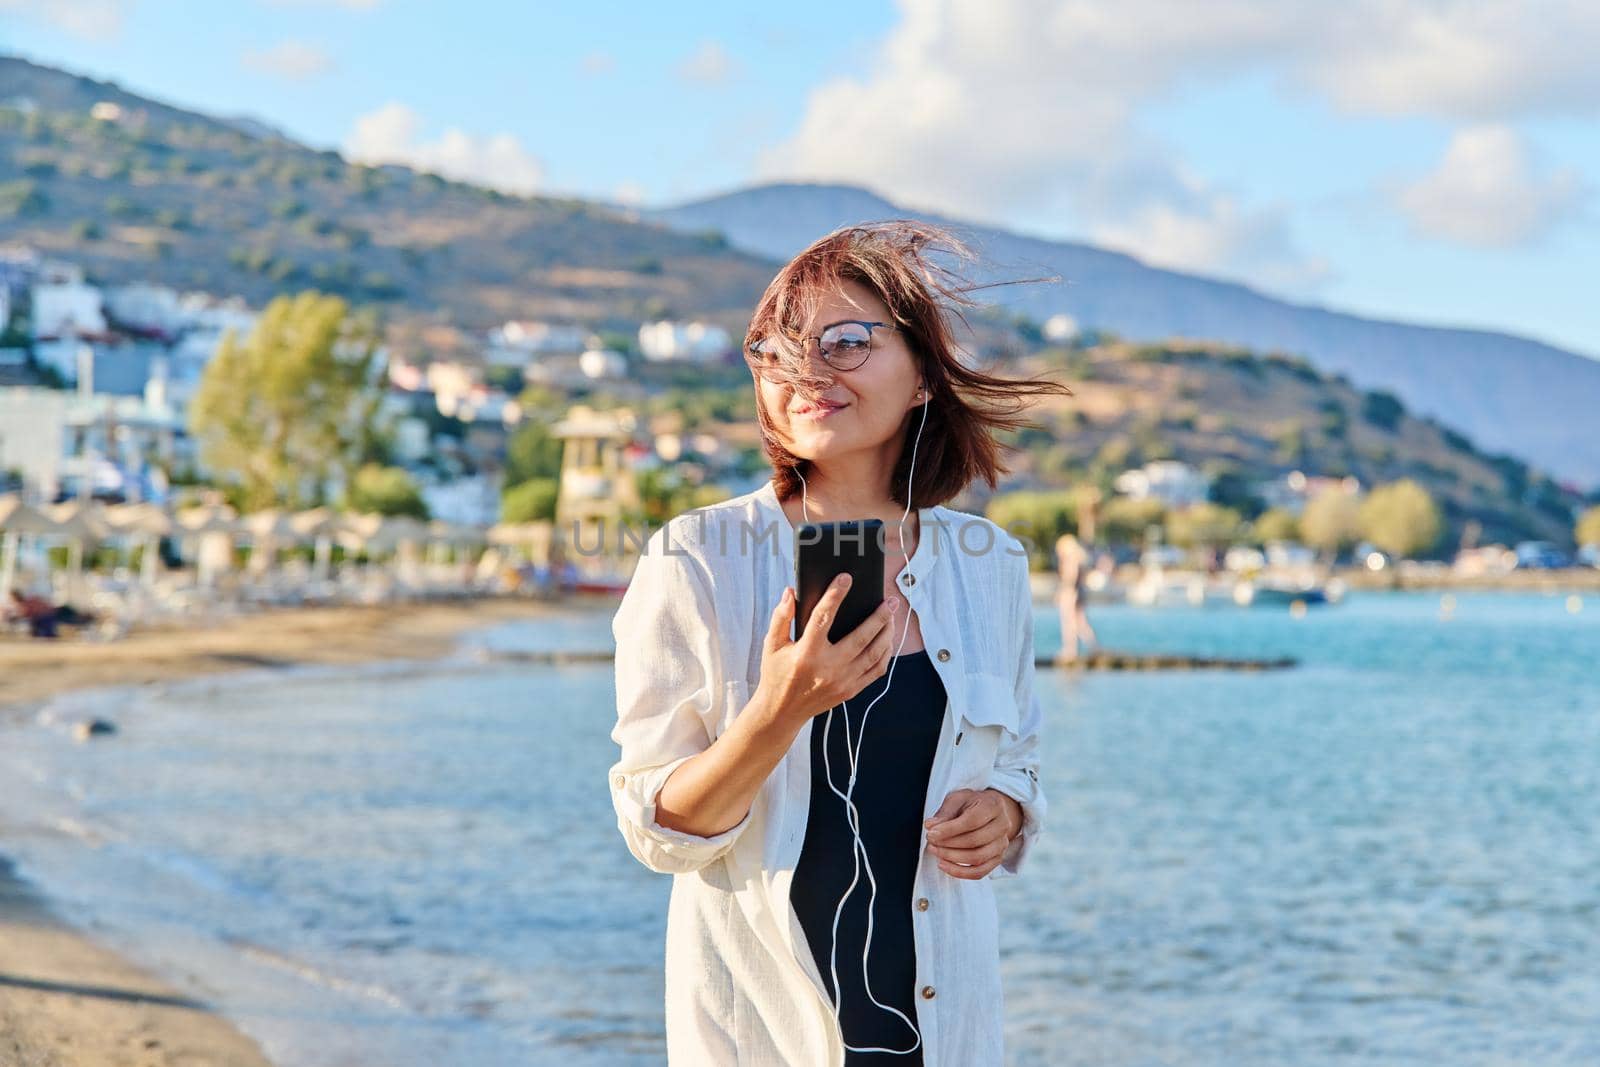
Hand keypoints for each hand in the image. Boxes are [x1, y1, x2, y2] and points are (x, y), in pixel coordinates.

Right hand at [756, 573, 901, 727]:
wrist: (782, 712)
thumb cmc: (776, 674)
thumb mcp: (772, 645)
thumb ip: (781, 617)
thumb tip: (790, 592)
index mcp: (806, 653)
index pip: (823, 617)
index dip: (835, 595)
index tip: (846, 578)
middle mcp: (828, 668)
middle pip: (862, 636)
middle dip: (880, 615)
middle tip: (890, 600)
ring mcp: (842, 681)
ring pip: (875, 653)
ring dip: (887, 633)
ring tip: (892, 616)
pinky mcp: (851, 690)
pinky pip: (876, 670)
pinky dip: (885, 654)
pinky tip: (887, 640)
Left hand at [923, 788, 1021, 878]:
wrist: (991, 812)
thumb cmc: (972, 804)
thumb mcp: (957, 799)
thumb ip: (945, 813)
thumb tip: (931, 826)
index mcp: (993, 805)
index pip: (972, 820)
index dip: (950, 829)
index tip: (931, 833)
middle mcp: (1002, 825)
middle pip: (974, 840)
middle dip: (948, 844)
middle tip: (931, 842)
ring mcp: (1002, 844)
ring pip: (977, 858)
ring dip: (952, 858)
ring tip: (935, 851)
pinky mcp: (997, 859)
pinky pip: (979, 872)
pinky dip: (959, 872)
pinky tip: (944, 865)